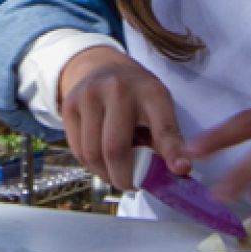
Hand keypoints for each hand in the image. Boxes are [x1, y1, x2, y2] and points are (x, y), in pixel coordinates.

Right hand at [57, 46, 190, 189]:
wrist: (101, 67)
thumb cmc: (136, 95)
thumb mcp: (158, 107)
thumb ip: (165, 140)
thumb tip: (176, 173)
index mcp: (150, 92)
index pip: (163, 127)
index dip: (172, 151)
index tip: (181, 170)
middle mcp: (118, 90)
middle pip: (115, 148)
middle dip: (124, 178)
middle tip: (132, 185)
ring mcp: (90, 96)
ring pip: (92, 154)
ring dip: (106, 174)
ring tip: (117, 173)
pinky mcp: (69, 106)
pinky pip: (78, 150)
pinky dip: (91, 165)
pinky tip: (101, 161)